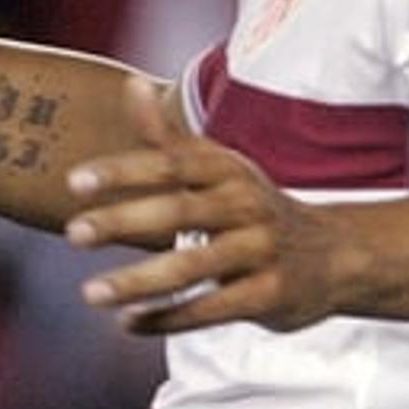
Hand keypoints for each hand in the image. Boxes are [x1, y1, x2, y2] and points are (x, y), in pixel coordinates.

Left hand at [64, 76, 352, 334]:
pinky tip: (127, 324)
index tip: (74, 181)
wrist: (335, 254)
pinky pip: (211, 310)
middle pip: (179, 211)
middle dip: (123, 221)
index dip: (122, 171)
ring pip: (194, 267)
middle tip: (73, 233)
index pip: (170, 164)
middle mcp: (245, 205)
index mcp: (227, 169)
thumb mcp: (218, 167)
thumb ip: (167, 136)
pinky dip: (168, 319)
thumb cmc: (252, 207)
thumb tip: (129, 85)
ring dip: (139, 281)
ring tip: (90, 293)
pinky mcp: (269, 296)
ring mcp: (260, 251)